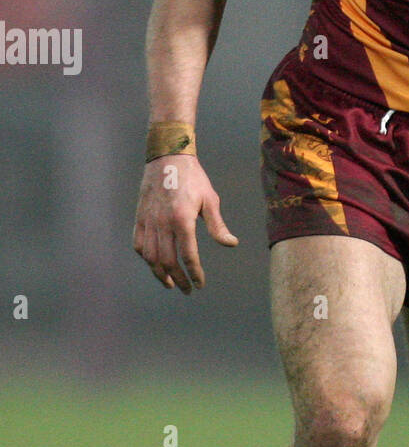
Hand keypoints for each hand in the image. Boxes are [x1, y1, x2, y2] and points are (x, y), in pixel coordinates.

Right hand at [133, 155, 237, 292]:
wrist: (167, 157)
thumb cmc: (193, 178)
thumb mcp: (210, 199)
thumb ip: (217, 225)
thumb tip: (231, 244)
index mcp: (182, 219)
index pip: (188, 255)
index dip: (194, 273)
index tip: (200, 284)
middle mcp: (162, 222)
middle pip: (168, 261)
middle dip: (179, 279)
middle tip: (188, 289)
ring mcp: (148, 220)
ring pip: (151, 256)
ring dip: (160, 273)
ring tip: (171, 284)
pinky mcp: (139, 217)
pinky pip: (139, 244)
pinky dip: (146, 258)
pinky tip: (155, 264)